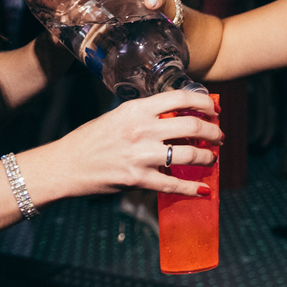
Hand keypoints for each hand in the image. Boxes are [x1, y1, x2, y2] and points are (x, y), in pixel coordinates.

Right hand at [55, 90, 220, 196]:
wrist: (67, 165)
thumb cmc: (92, 139)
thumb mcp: (119, 116)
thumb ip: (146, 115)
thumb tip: (177, 116)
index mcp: (137, 109)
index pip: (180, 98)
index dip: (204, 102)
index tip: (215, 108)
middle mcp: (142, 129)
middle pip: (192, 125)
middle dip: (213, 131)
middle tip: (219, 136)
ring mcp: (141, 155)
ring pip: (189, 154)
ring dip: (207, 157)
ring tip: (212, 158)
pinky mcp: (138, 179)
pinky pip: (174, 184)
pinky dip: (193, 188)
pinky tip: (203, 189)